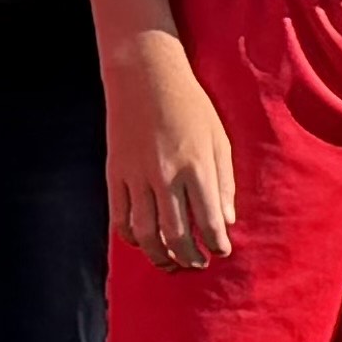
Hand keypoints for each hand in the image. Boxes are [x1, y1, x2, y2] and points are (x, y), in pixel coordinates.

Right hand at [105, 38, 242, 269]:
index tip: (222, 252)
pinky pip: (119, 219)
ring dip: (160, 256)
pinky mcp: (114, 175)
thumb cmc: (190, 107)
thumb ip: (225, 182)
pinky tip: (145, 243)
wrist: (144, 77)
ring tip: (172, 263)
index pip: (209, 221)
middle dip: (190, 257)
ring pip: (145, 233)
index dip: (217, 244)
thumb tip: (226, 221)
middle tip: (199, 264)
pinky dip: (131, 238)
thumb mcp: (219, 138)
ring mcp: (136, 177)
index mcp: (198, 166)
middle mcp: (165, 176)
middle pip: (177, 235)